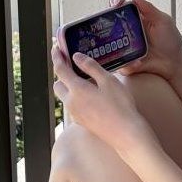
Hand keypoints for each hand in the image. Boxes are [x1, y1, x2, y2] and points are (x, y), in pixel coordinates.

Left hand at [51, 42, 157, 156]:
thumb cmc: (120, 105)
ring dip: (69, 87)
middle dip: (62, 74)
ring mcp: (75, 114)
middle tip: (72, 66)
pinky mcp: (82, 122)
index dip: (57, 57)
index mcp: (77, 89)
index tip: (56, 49)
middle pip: (58, 84)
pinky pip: (73, 106)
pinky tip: (91, 97)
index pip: (60, 69)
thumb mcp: (108, 81)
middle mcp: (71, 102)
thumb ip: (91, 67)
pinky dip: (76, 98)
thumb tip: (77, 57)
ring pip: (65, 97)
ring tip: (84, 81)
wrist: (125, 132)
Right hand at [111, 0, 181, 82]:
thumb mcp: (163, 21)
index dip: (116, 3)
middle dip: (105, 20)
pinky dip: (125, 62)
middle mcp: (128, 31)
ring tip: (118, 43)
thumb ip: (149, 9)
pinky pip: (118, 61)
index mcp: (137, 19)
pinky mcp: (126, 60)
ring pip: (109, 42)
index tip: (116, 3)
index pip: (122, 8)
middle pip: (111, 23)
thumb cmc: (171, 41)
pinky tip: (136, 62)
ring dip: (110, 42)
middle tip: (110, 22)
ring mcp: (125, 46)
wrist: (174, 63)